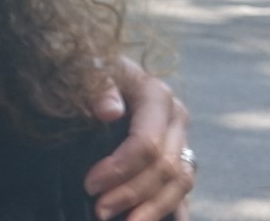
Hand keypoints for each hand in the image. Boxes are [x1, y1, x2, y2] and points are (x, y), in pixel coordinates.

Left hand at [84, 57, 193, 220]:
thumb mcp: (86, 67)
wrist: (96, 64)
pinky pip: (182, 186)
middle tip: (100, 211)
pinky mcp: (177, 153)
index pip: (147, 143)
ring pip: (180, 182)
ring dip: (154, 208)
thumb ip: (97, 85)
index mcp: (156, 96)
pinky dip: (173, 208)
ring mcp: (179, 138)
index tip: (89, 185)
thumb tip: (109, 111)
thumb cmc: (88, 66)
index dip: (120, 169)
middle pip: (165, 168)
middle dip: (133, 194)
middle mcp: (175, 118)